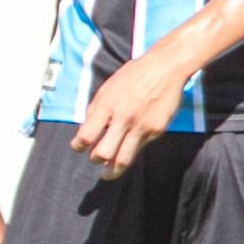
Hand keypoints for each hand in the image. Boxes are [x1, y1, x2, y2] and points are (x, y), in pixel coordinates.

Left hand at [72, 52, 187, 177]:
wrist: (165, 69)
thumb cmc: (133, 76)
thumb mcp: (107, 88)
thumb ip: (96, 109)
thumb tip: (87, 129)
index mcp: (107, 106)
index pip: (86, 135)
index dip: (78, 146)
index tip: (78, 148)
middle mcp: (123, 119)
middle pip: (103, 153)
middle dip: (95, 160)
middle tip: (95, 161)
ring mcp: (141, 126)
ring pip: (123, 158)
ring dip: (113, 170)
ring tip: (109, 174)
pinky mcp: (156, 130)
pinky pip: (140, 147)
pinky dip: (131, 152)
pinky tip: (128, 151)